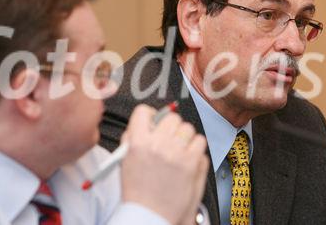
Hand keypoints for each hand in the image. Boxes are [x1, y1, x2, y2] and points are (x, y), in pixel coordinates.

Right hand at [121, 104, 208, 224]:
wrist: (151, 217)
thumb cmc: (138, 193)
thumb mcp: (125, 162)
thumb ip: (132, 139)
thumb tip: (145, 123)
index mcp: (138, 143)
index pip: (143, 112)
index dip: (149, 116)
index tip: (153, 121)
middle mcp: (158, 145)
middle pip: (171, 118)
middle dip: (170, 127)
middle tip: (169, 139)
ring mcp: (176, 153)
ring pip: (187, 128)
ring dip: (185, 137)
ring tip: (179, 151)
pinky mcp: (192, 163)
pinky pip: (200, 141)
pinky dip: (196, 148)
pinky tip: (188, 158)